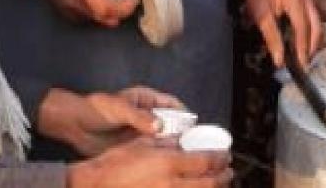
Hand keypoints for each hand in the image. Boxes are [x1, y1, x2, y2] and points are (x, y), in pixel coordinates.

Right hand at [30, 0, 139, 25]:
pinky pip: (86, 17)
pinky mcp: (63, 9)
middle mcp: (73, 1)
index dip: (126, 7)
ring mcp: (67, 7)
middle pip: (104, 19)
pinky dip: (97, 10)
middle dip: (122, 10)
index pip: (106, 8)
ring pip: (96, 20)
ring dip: (110, 10)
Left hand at [39, 87, 183, 157]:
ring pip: (162, 137)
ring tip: (177, 153)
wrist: (75, 125)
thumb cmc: (97, 109)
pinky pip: (150, 149)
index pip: (172, 104)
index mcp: (147, 99)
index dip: (183, 113)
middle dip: (179, 131)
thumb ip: (140, 117)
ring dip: (169, 144)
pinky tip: (162, 160)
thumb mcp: (120, 109)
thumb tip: (160, 126)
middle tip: (188, 143)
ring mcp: (141, 130)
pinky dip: (157, 154)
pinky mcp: (134, 145)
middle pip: (170, 122)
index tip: (192, 125)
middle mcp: (147, 115)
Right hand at [68, 137, 231, 187]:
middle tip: (229, 171)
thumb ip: (167, 141)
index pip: (207, 161)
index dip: (221, 158)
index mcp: (169, 164)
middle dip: (224, 177)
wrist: (97, 185)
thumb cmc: (116, 163)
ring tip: (218, 183)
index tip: (226, 155)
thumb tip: (183, 141)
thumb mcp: (144, 143)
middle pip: (210, 183)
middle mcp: (172, 184)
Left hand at [244, 0, 321, 68]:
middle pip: (316, 25)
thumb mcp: (259, 13)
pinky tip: (303, 41)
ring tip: (304, 56)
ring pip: (317, 22)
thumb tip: (279, 59)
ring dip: (312, 39)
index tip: (301, 63)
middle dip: (312, 46)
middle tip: (304, 63)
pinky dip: (309, 31)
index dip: (303, 46)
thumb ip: (271, 36)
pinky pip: (313, 17)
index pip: (302, 26)